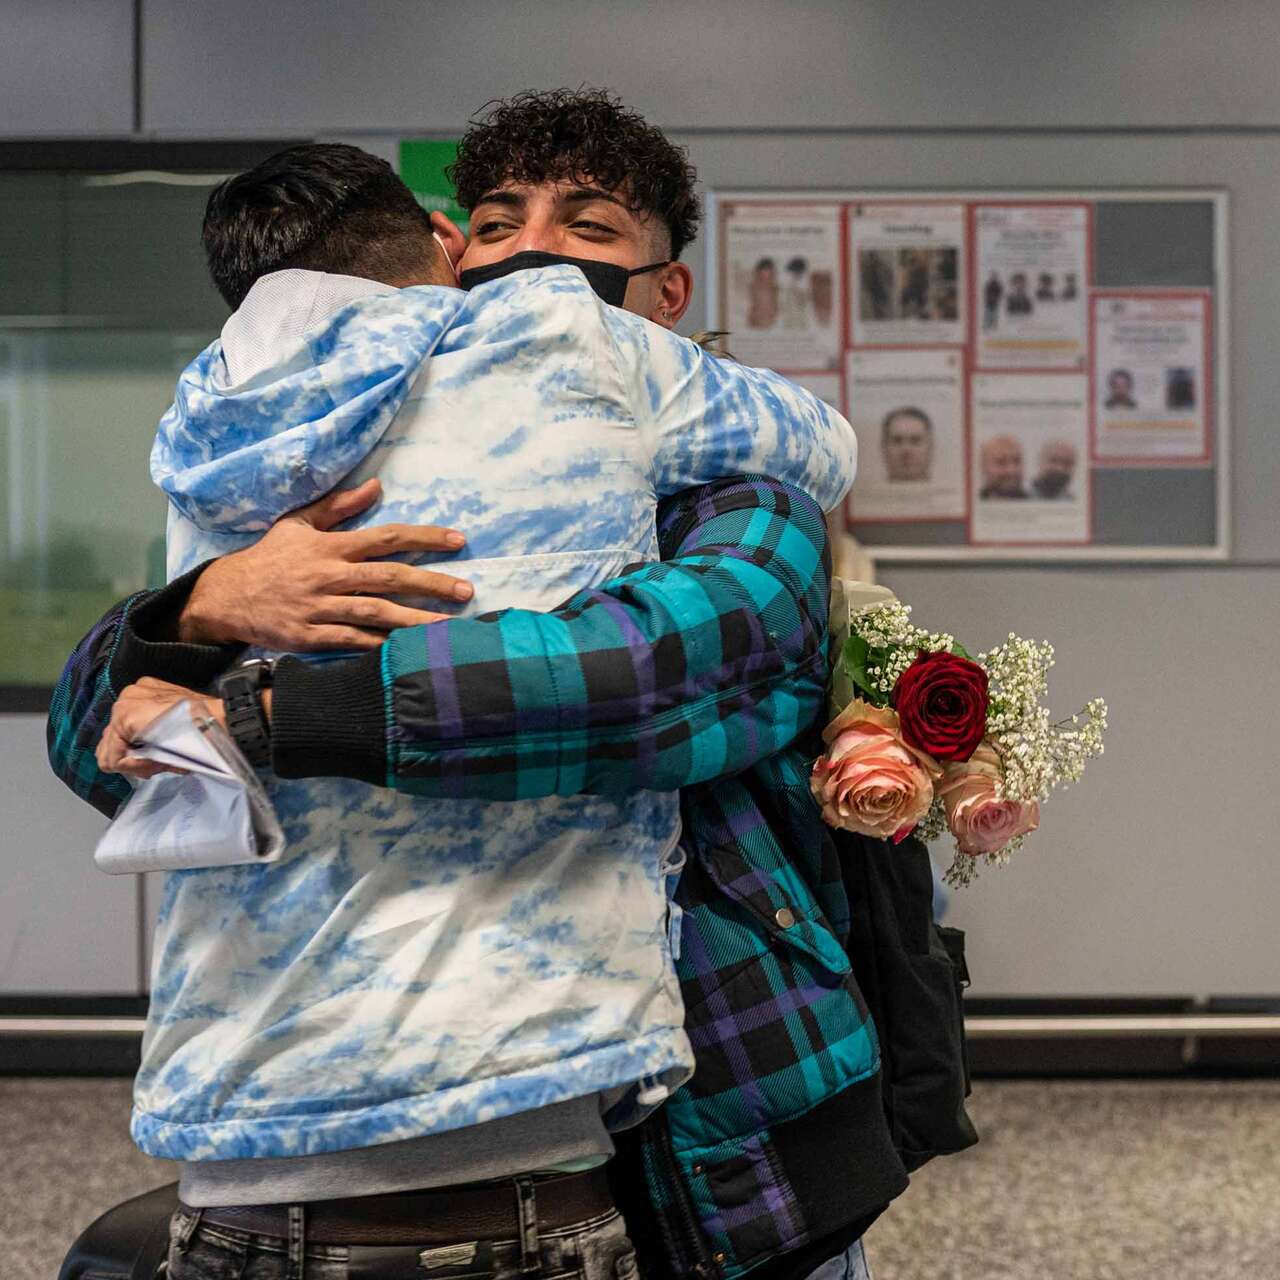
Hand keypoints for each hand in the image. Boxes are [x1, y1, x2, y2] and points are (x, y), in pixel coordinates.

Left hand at [97, 678, 225, 777]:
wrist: (221, 721)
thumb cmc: (207, 727)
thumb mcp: (177, 728)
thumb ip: (155, 736)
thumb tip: (142, 756)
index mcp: (145, 693)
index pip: (122, 732)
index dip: (140, 753)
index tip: (162, 758)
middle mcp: (130, 694)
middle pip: (111, 741)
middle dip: (133, 758)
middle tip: (160, 762)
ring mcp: (125, 704)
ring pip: (108, 752)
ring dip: (133, 763)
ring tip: (158, 762)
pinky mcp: (125, 718)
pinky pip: (113, 757)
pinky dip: (132, 766)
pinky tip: (154, 761)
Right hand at [178, 478, 472, 650]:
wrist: (226, 597)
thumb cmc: (269, 558)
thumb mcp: (298, 523)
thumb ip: (339, 506)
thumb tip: (376, 486)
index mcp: (330, 546)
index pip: (385, 537)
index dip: (423, 538)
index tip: (458, 541)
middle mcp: (329, 576)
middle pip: (389, 577)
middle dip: (431, 583)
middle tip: (466, 590)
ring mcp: (320, 608)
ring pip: (376, 612)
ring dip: (416, 620)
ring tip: (450, 626)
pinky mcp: (311, 637)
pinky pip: (353, 642)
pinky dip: (381, 646)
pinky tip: (409, 650)